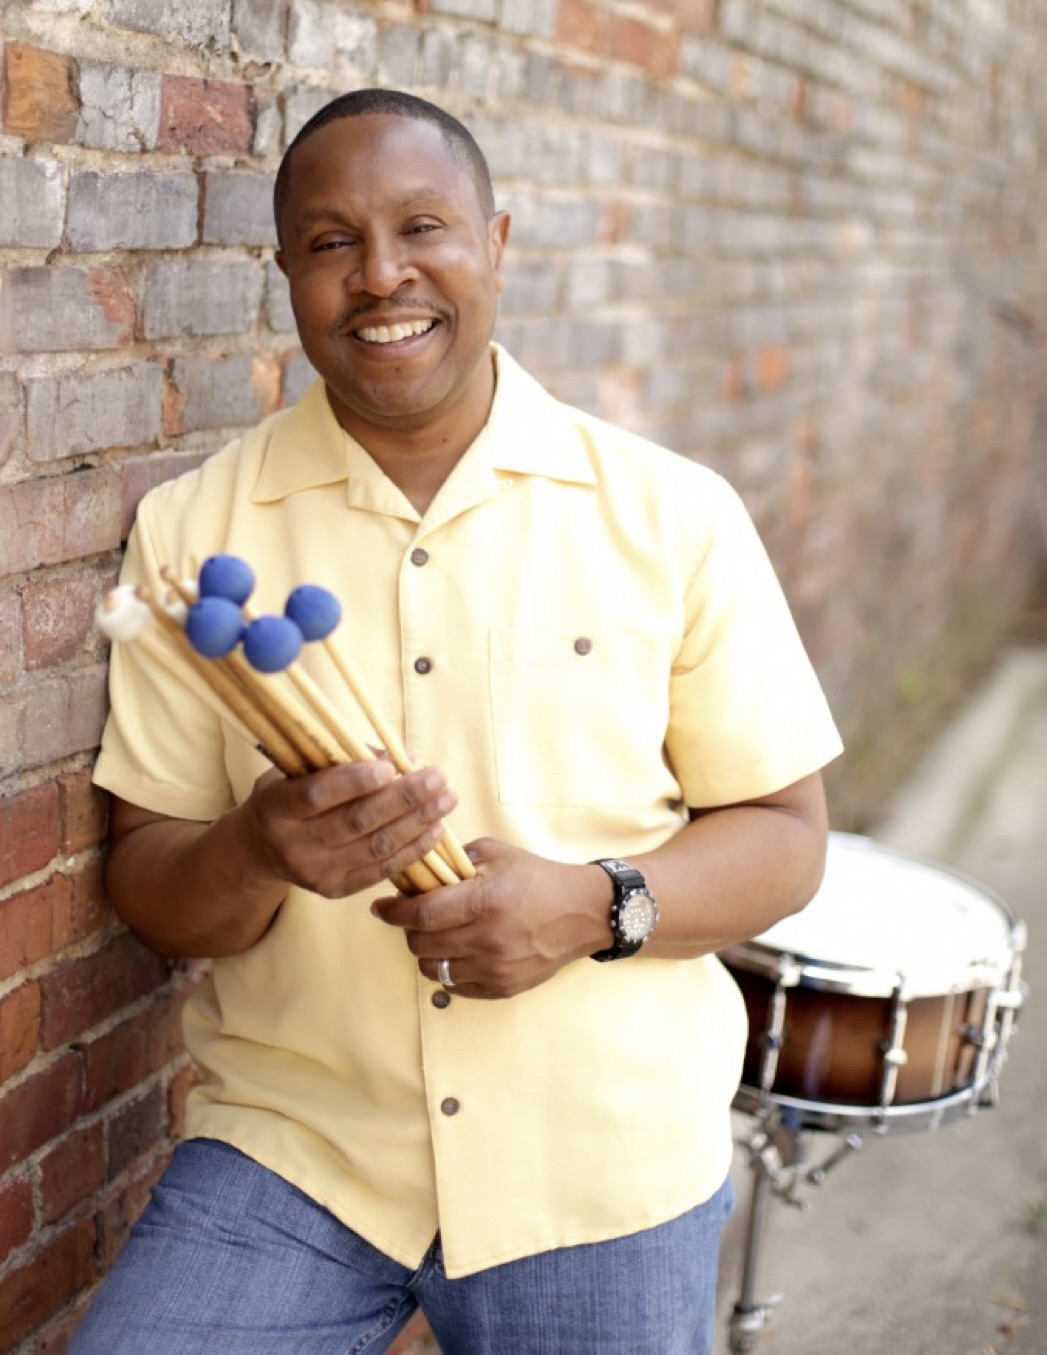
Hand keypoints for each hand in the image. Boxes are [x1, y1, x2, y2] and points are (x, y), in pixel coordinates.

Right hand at [239, 759, 457, 898]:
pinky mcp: (335, 890)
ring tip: (447, 799)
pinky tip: (435, 829)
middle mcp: (292, 844)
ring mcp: (314, 872)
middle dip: (404, 798)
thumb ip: (344, 759)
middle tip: (438, 778)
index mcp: (275, 808)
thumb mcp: (299, 769)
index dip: (354, 781)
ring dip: (417, 822)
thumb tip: (404, 756)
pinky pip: (381, 870)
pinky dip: (412, 849)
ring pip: (375, 847)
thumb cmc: (288, 794)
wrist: (261, 848)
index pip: (316, 794)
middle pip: (356, 821)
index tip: (391, 766)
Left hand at [370, 839, 612, 998]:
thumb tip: (420, 868)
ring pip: (434, 969)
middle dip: (409, 930)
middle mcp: (487, 939)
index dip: (393, 912)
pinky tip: (458, 952)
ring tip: (437, 936)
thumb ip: (457, 859)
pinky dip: (448, 970)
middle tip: (415, 917)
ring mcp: (495, 968)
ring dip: (427, 952)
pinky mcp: (502, 988)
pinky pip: (455, 987)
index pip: (421, 914)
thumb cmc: (538, 879)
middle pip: (422, 944)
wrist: (582, 912)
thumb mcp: (498, 855)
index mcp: (484, 902)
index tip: (381, 907)